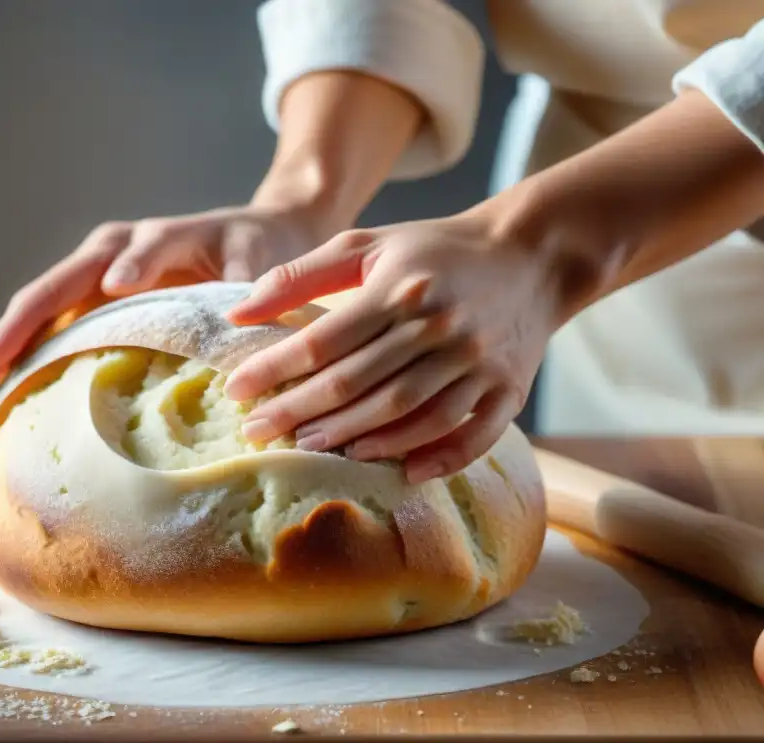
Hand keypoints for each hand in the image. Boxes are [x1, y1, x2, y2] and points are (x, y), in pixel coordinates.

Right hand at [0, 204, 330, 404]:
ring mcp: (92, 277)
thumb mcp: (257, 260)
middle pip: (59, 283)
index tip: (117, 286)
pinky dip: (23, 359)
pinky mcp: (88, 304)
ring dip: (5, 346)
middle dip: (21, 324)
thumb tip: (236, 324)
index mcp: (157, 238)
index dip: (131, 267)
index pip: (140, 249)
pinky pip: (49, 329)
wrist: (251, 238)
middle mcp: (113, 252)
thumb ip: (246, 284)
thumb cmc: (255, 250)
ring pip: (39, 307)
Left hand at [222, 211, 569, 482]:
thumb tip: (238, 314)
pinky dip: (438, 458)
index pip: (324, 340)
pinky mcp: (508, 389)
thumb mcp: (367, 244)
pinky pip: (471, 435)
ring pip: (408, 413)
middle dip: (300, 411)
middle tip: (258, 432)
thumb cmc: (435, 251)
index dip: (275, 369)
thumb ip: (300, 275)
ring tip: (310, 449)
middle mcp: (439, 328)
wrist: (531, 254)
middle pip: (358, 383)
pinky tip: (402, 472)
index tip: (236, 390)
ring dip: (357, 437)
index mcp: (400, 289)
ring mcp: (477, 363)